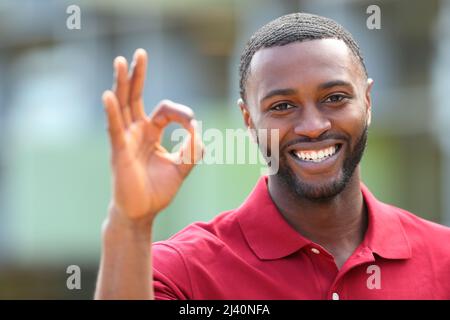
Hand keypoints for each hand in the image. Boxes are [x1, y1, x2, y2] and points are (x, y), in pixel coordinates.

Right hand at [102, 49, 202, 224]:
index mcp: (151, 133)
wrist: (142, 213)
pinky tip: (109, 95)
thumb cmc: (157, 190)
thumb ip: (193, 149)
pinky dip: (112, 111)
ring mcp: (126, 139)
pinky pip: (115, 128)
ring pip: (123, 106)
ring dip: (122, 83)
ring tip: (120, 61)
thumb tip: (198, 129)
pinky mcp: (119, 152)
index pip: (165, 110)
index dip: (182, 113)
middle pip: (135, 97)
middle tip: (139, 53)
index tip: (192, 127)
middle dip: (137, 75)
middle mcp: (136, 131)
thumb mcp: (182, 167)